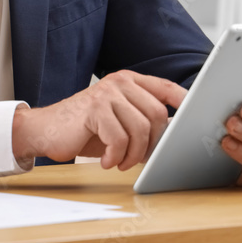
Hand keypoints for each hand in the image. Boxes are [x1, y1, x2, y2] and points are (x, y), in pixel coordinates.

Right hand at [11, 71, 186, 170]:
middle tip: (139, 158)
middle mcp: (119, 83)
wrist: (45, 131)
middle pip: (156, 114)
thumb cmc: (85, 130)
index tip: (195, 117)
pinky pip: (119, 138)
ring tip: (121, 162)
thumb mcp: (118, 122)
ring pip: (140, 128)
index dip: (184, 102)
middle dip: (152, 143)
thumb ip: (143, 121)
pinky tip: (108, 161)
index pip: (166, 87)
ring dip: (133, 154)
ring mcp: (105, 94)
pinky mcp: (93, 109)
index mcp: (128, 81)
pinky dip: (116, 156)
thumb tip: (174, 134)